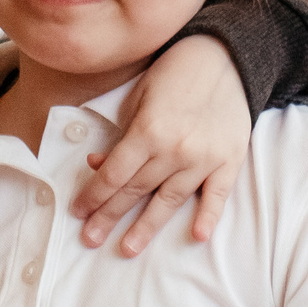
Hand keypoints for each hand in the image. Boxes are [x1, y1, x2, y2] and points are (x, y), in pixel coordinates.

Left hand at [72, 35, 249, 253]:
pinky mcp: (229, 160)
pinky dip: (208, 215)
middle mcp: (174, 149)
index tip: (77, 213)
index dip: (92, 196)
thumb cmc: (174, 74)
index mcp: (147, 132)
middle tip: (89, 240)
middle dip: (109, 217)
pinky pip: (218, 194)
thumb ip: (120, 136)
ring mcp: (204, 158)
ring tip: (127, 249)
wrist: (226, 57)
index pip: (113, 175)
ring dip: (147, 227)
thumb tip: (97, 166)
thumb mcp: (138, 99)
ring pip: (169, 201)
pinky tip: (197, 236)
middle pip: (135, 192)